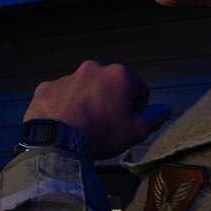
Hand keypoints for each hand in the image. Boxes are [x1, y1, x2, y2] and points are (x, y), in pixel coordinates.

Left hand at [25, 60, 171, 160]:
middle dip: (110, 104)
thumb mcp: (137, 130)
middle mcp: (92, 68)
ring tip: (82, 127)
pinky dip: (63, 107)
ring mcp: (66, 77)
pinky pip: (60, 96)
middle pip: (110, 87)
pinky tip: (63, 124)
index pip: (139, 91)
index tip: (126, 125)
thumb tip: (166, 108)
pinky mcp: (45, 87)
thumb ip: (154, 117)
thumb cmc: (103, 133)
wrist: (58, 142)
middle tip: (104, 127)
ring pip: (83, 90)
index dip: (137, 110)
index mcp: (118, 74)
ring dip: (86, 104)